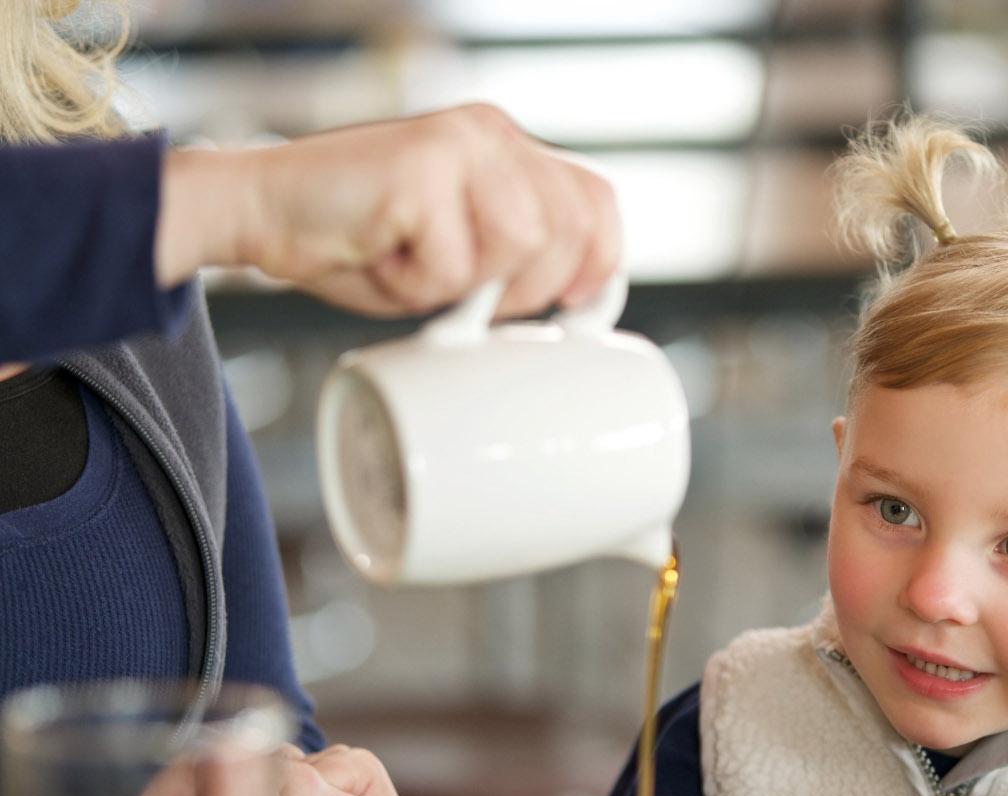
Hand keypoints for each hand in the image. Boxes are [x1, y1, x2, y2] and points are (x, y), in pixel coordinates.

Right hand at [156, 103, 620, 318]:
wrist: (263, 213)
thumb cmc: (360, 243)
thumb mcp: (459, 254)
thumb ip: (518, 259)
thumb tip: (580, 301)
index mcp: (507, 147)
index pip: (594, 200)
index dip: (601, 261)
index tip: (580, 306)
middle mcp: (491, 134)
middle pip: (568, 232)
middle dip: (523, 290)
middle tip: (461, 297)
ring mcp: (460, 143)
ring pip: (520, 249)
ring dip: (464, 287)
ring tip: (414, 267)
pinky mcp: (424, 166)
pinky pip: (454, 266)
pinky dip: (414, 286)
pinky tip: (381, 257)